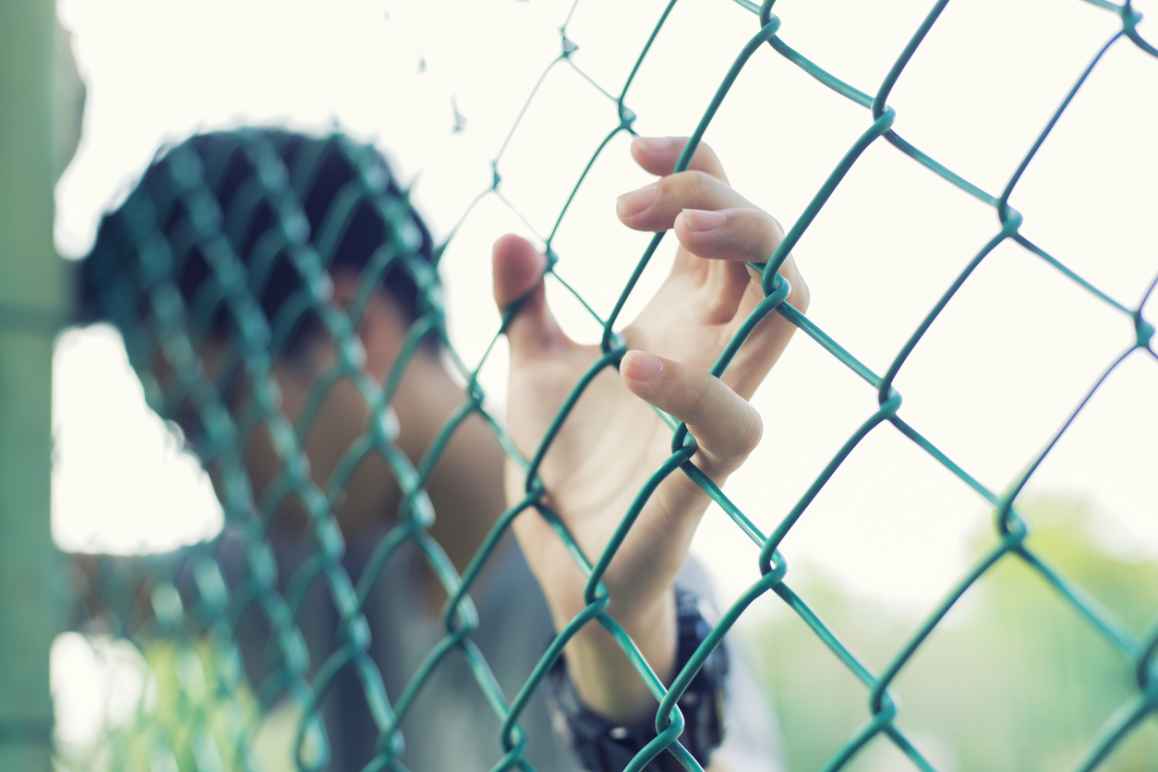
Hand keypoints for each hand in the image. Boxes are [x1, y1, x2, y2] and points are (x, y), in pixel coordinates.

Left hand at [491, 136, 807, 721]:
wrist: (563, 556)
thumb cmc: (562, 460)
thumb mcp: (531, 366)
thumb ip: (522, 304)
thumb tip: (510, 234)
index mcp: (680, 316)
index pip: (722, 216)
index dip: (697, 163)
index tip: (632, 149)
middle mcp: (712, 349)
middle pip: (769, 246)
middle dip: (719, 194)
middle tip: (635, 203)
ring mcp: (717, 404)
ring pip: (787, 310)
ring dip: (748, 249)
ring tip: (675, 228)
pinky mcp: (706, 470)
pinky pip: (734, 420)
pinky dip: (693, 384)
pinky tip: (630, 362)